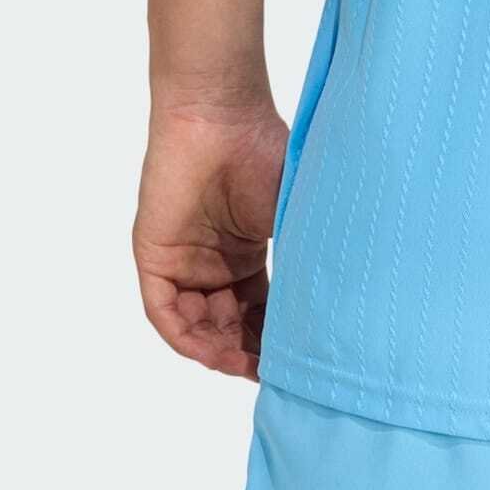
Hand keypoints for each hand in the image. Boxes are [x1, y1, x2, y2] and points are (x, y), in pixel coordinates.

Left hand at [133, 102, 288, 379]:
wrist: (220, 116)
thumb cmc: (264, 153)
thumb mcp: (292, 216)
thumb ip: (303, 259)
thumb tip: (335, 309)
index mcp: (245, 253)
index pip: (259, 312)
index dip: (276, 339)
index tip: (299, 361)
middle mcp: (212, 263)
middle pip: (229, 326)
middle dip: (250, 353)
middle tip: (275, 373)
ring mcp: (182, 263)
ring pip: (197, 326)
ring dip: (221, 351)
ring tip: (250, 365)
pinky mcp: (154, 259)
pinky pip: (165, 313)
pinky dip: (188, 337)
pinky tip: (215, 351)